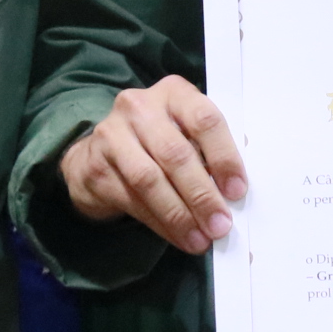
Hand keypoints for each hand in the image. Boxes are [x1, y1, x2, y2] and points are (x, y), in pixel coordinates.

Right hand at [58, 76, 248, 256]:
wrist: (100, 153)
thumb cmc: (158, 143)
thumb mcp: (184, 133)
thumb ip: (207, 152)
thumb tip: (233, 194)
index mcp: (173, 93)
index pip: (204, 119)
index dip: (224, 157)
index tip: (236, 191)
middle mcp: (140, 107)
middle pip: (176, 154)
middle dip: (201, 195)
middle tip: (219, 224)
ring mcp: (112, 134)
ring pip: (150, 180)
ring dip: (179, 215)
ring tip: (200, 238)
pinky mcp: (96, 164)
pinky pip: (132, 199)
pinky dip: (159, 223)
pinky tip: (178, 237)